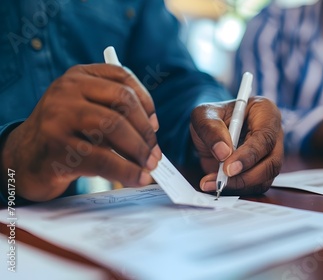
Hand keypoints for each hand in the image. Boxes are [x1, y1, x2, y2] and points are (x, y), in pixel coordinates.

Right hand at [1, 64, 161, 201]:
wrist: (24, 159)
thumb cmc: (66, 135)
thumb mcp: (86, 112)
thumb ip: (115, 112)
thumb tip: (153, 134)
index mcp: (79, 76)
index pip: (122, 78)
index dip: (146, 101)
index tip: (155, 124)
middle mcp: (67, 90)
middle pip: (122, 101)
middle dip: (145, 130)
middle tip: (155, 153)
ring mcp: (59, 116)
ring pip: (114, 126)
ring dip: (138, 150)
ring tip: (149, 166)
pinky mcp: (56, 146)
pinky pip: (102, 158)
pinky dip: (126, 170)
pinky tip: (137, 177)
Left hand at [190, 97, 283, 194]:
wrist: (210, 132)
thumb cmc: (212, 118)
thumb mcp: (204, 115)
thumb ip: (210, 129)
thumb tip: (223, 152)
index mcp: (266, 113)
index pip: (265, 138)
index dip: (249, 155)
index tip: (229, 167)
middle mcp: (274, 134)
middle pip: (272, 162)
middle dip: (246, 176)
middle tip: (222, 180)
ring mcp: (271, 154)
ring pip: (266, 178)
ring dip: (240, 185)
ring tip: (214, 183)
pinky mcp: (263, 171)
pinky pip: (256, 185)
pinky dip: (237, 189)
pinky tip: (217, 184)